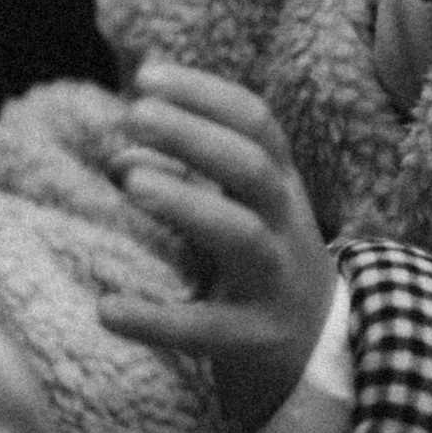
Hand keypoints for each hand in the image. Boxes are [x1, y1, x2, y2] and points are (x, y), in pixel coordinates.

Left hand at [100, 58, 336, 432]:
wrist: (324, 355)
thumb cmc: (264, 267)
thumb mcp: (235, 215)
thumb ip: (182, 180)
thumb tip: (119, 157)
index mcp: (282, 188)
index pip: (256, 123)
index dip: (205, 94)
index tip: (147, 77)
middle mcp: (287, 226)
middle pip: (253, 168)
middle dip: (195, 136)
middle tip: (134, 114)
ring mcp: (277, 283)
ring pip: (242, 235)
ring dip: (186, 203)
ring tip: (129, 182)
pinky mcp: (257, 339)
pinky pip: (208, 329)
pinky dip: (157, 320)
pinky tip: (107, 309)